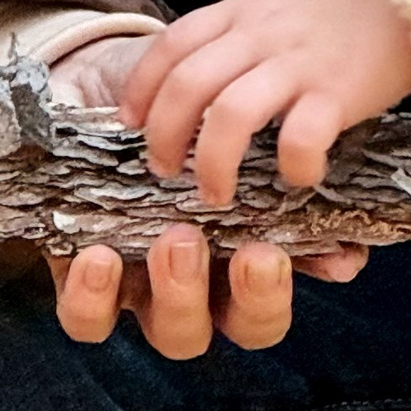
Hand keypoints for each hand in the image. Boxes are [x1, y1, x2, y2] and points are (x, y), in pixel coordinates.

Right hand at [43, 28, 364, 349]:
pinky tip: (341, 256)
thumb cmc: (108, 116)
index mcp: (113, 270)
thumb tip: (75, 196)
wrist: (162, 76)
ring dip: (255, 296)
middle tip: (181, 241)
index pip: (92, 319)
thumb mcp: (80, 131)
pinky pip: (313, 268)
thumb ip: (69, 159)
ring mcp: (231, 270)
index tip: (100, 257)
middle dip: (180, 296)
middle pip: (178, 334)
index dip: (93, 302)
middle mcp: (174, 287)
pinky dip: (325, 264)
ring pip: (247, 323)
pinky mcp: (289, 243)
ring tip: (257, 253)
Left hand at [121, 0, 410, 205]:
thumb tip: (216, 64)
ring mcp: (300, 61)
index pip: (172, 43)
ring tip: (215, 193)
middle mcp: (262, 32)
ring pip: (230, 116)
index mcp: (246, 7)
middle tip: (164, 171)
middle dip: (164, 136)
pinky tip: (298, 179)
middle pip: (187, 85)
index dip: (142, 87)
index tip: (131, 122)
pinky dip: (291, 167)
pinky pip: (300, 137)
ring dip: (212, 164)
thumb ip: (250, 23)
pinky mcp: (341, 90)